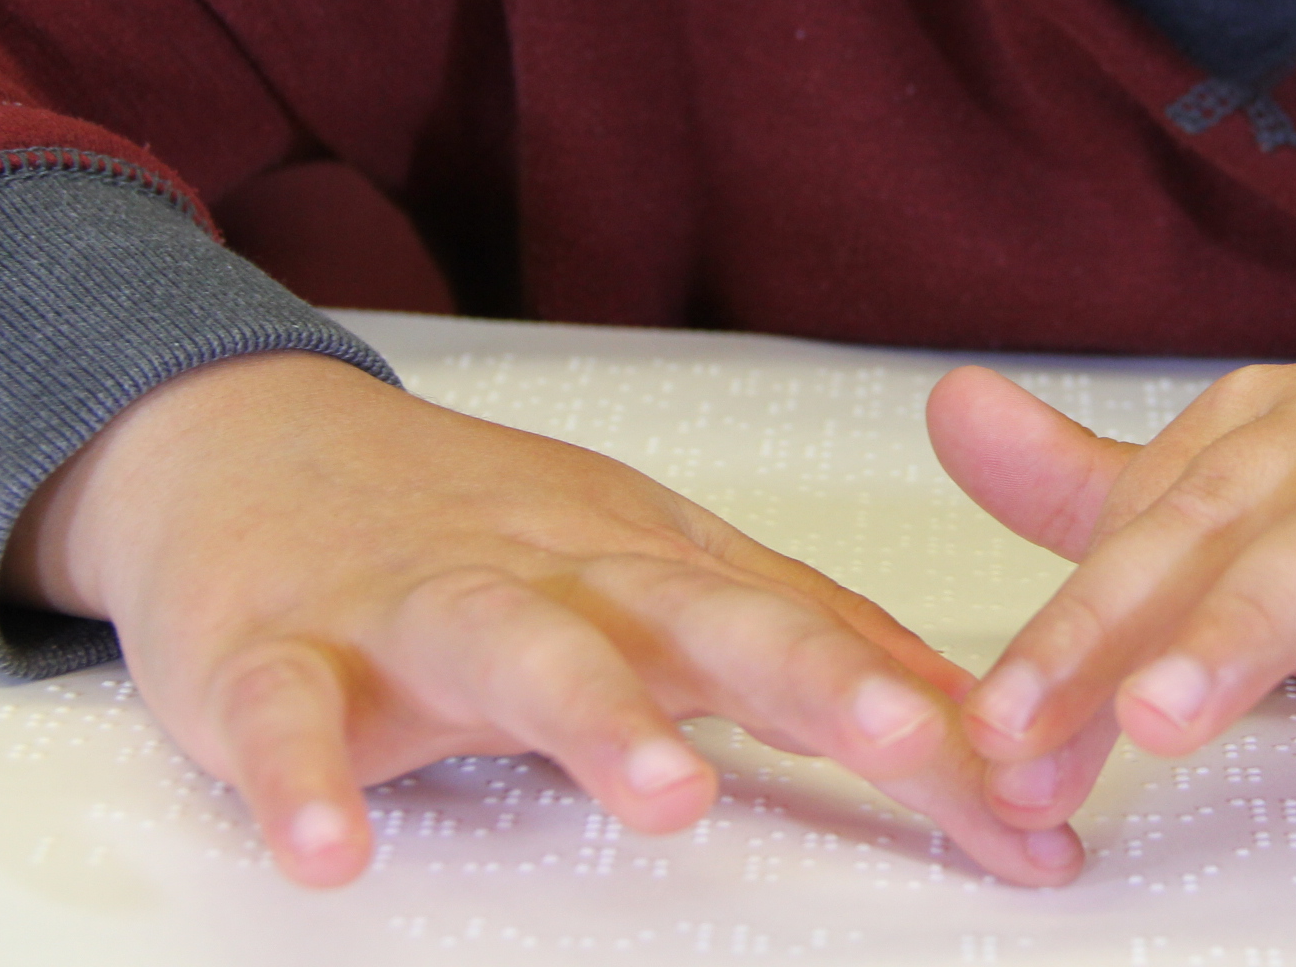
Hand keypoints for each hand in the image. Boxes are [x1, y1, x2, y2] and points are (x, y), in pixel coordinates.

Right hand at [7, 352, 1083, 888]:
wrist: (254, 445)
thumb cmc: (487, 535)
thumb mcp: (662, 575)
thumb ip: (812, 648)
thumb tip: (979, 732)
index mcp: (658, 570)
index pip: (815, 637)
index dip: (926, 715)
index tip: (1041, 806)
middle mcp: (562, 578)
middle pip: (700, 617)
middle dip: (815, 677)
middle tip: (913, 742)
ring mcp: (419, 609)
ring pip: (518, 650)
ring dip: (598, 717)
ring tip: (669, 797)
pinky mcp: (275, 653)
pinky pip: (288, 716)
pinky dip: (305, 777)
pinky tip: (335, 850)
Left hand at [926, 361, 1295, 831]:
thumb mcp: (1267, 528)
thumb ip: (1108, 492)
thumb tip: (947, 408)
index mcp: (1281, 421)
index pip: (1148, 526)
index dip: (1060, 631)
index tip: (983, 735)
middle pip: (1223, 524)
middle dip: (1114, 628)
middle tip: (1019, 724)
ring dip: (1251, 629)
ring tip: (1159, 722)